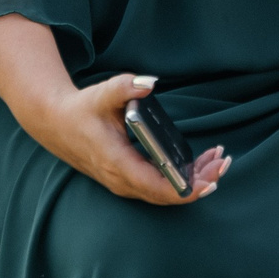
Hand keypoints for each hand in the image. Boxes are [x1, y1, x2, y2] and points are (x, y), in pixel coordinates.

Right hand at [28, 72, 229, 205]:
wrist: (55, 124)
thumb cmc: (81, 109)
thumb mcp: (102, 94)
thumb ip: (126, 86)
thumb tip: (150, 83)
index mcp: (118, 162)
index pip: (157, 187)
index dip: (186, 188)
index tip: (210, 181)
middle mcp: (122, 180)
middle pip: (167, 194)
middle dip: (199, 182)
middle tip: (223, 163)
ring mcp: (124, 183)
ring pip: (164, 192)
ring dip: (193, 180)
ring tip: (217, 161)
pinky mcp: (127, 180)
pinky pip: (158, 187)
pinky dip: (180, 178)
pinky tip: (198, 164)